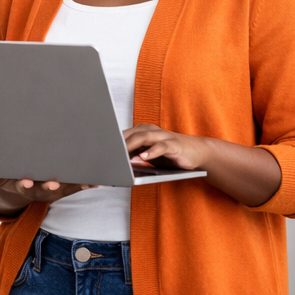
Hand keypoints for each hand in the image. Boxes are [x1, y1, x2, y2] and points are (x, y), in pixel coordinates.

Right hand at [0, 176, 94, 215]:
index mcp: (24, 186)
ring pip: (64, 188)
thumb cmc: (14, 177)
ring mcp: (54, 190)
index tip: (25, 182)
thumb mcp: (2, 178)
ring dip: (74, 185)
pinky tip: (97, 181)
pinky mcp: (65, 188)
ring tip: (84, 181)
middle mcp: (40, 190)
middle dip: (50, 186)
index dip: (24, 185)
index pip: (23, 186)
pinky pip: (76, 187)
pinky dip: (86, 184)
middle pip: (45, 189)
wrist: (27, 187)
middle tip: (53, 183)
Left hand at [122, 123, 281, 205]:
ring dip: (132, 146)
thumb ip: (133, 156)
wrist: (196, 152)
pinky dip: (151, 152)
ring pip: (143, 137)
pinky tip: (143, 158)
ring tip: (122, 154)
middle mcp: (150, 130)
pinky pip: (161, 147)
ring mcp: (162, 136)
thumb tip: (115, 163)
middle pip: (130, 134)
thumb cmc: (169, 154)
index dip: (111, 142)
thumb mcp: (148, 155)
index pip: (123, 135)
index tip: (98, 151)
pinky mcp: (174, 145)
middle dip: (118, 143)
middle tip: (106, 152)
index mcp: (141, 131)